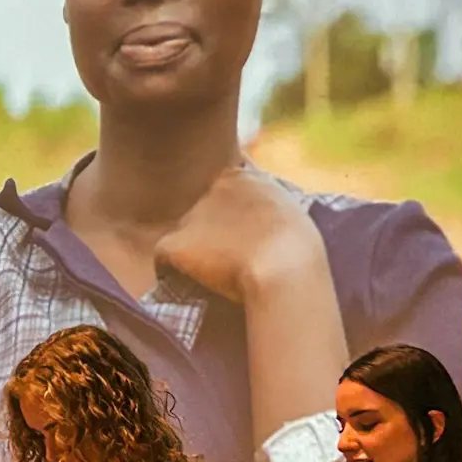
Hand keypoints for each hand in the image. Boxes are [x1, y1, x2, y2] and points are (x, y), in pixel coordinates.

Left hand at [154, 162, 323, 303]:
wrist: (284, 267)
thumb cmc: (298, 249)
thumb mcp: (290, 214)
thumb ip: (270, 211)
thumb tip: (263, 225)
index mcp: (244, 178)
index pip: (223, 188)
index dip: (227, 214)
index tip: (237, 235)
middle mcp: (213, 189)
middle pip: (200, 211)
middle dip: (208, 231)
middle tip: (224, 259)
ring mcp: (192, 215)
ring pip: (182, 233)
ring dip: (192, 251)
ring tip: (209, 275)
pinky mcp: (176, 242)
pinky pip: (163, 257)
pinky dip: (169, 271)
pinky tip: (185, 283)